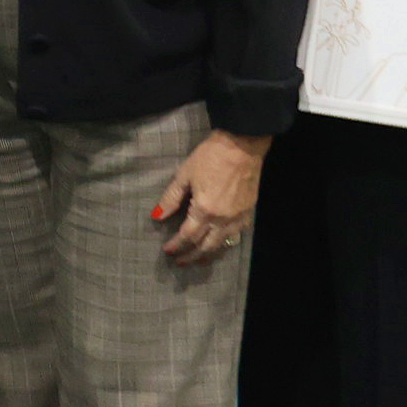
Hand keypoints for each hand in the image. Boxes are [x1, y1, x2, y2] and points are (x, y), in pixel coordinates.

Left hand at [154, 129, 268, 267]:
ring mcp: (238, 217)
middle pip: (205, 246)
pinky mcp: (248, 212)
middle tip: (180, 262)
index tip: (167, 251)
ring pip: (222, 244)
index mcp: (204, 209)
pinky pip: (236, 235)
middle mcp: (222, 218)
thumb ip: (171, 198)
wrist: (242, 145)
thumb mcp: (184, 175)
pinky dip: (225, 243)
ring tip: (198, 259)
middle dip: (191, 255)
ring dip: (208, 254)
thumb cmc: (210, 156)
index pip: (187, 235)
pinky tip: (219, 243)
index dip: (176, 245)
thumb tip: (157, 216)